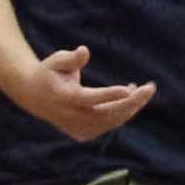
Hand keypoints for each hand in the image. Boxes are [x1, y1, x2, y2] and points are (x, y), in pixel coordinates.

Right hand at [0, 43, 156, 141]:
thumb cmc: (49, 72)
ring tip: (146, 89)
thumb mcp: (56, 60)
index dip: (108, 95)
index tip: (128, 90)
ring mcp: (76, 128)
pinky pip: (108, 124)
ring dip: (131, 107)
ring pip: (110, 121)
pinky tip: (131, 96)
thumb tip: (84, 51)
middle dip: (131, 102)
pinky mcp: (82, 134)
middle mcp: (70, 116)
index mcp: (63, 97)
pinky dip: (122, 113)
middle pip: (105, 113)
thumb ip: (70, 58)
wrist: (34, 96)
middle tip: (150, 87)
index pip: (88, 98)